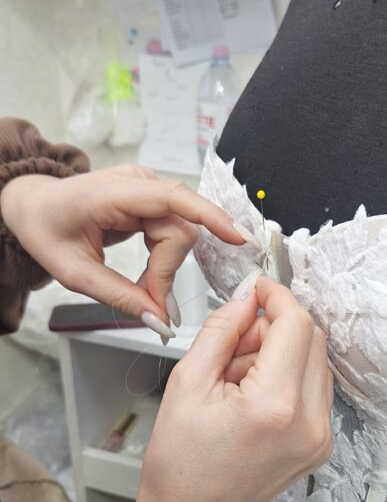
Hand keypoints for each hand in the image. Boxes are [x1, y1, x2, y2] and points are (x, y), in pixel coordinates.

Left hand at [0, 164, 242, 331]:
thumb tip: (161, 319)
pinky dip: (165, 260)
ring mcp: (147, 186)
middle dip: (168, 270)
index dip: (210, 216)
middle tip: (151, 304)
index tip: (237, 238)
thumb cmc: (47, 230)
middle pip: (180, 228)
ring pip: (181, 233)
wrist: (34, 206)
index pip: (173, 197)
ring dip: (167, 268)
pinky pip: (175, 232)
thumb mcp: (75, 274)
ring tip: (142, 288)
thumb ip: (121, 297)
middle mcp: (136, 182)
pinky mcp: (153, 198)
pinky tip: (149, 274)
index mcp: (111, 193)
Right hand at [81, 277, 333, 501]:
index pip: (296, 325)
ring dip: (282, 352)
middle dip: (275, 326)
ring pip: (316, 361)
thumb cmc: (181, 463)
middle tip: (235, 344)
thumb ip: (222, 330)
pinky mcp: (321, 445)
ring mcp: (320, 438)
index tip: (257, 288)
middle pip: (312, 339)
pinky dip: (288, 376)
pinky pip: (315, 388)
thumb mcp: (187, 383)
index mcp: (275, 407)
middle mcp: (309, 423)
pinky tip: (254, 394)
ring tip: (238, 376)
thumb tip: (247, 297)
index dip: (276, 297)